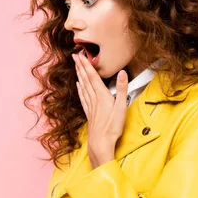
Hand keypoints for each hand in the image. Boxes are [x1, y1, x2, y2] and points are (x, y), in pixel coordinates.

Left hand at [73, 51, 128, 168]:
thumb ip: (122, 89)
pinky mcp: (89, 112)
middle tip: (74, 55)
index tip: (80, 55)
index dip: (86, 65)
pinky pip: (83, 96)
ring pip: (83, 86)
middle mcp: (94, 98)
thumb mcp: (121, 107)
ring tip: (76, 66)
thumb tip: (123, 73)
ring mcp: (90, 105)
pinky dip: (80, 88)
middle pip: (85, 79)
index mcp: (102, 95)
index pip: (92, 76)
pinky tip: (78, 85)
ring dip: (79, 75)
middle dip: (80, 66)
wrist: (101, 142)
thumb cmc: (112, 127)